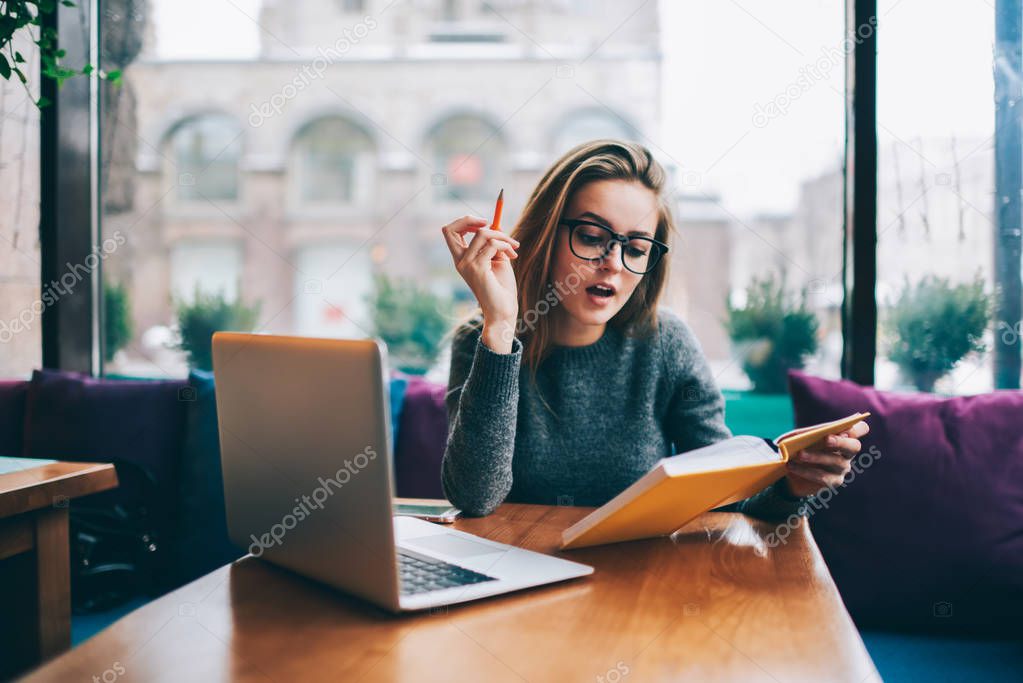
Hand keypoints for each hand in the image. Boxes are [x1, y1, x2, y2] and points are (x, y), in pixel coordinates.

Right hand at [441, 215, 519, 351]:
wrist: (504, 310)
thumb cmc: (501, 288)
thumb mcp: (497, 259)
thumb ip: (493, 243)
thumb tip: (495, 225)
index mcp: (462, 259)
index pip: (450, 232)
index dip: (465, 222)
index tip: (484, 223)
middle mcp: (460, 261)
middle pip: (451, 229)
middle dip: (471, 219)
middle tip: (491, 222)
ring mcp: (467, 265)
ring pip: (482, 234)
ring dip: (502, 236)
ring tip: (513, 248)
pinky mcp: (478, 268)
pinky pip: (493, 245)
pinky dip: (506, 245)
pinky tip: (513, 256)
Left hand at [783, 420, 869, 497]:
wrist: (789, 471)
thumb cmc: (798, 447)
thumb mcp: (799, 436)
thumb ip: (807, 433)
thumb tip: (810, 434)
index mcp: (843, 436)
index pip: (860, 429)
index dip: (856, 428)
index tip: (845, 427)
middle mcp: (848, 452)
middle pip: (854, 447)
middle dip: (841, 442)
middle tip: (826, 438)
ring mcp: (843, 468)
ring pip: (836, 462)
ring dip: (816, 457)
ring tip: (799, 454)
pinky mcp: (833, 482)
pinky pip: (822, 476)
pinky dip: (805, 470)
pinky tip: (791, 466)